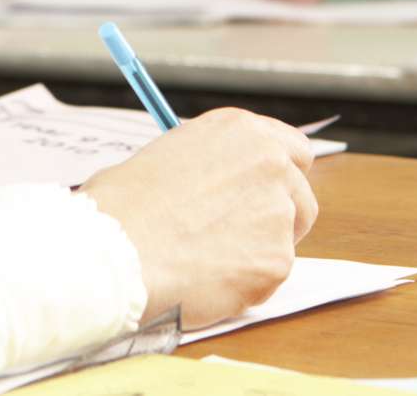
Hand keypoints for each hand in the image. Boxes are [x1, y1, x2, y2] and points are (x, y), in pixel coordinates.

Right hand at [82, 109, 316, 327]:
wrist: (115, 252)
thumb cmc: (123, 206)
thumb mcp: (167, 157)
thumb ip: (210, 167)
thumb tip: (218, 187)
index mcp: (241, 130)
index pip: (293, 150)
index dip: (280, 177)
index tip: (265, 194)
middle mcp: (270, 163)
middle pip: (301, 195)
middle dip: (278, 218)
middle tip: (239, 236)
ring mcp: (278, 212)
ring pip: (286, 240)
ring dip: (258, 252)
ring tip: (207, 260)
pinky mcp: (277, 260)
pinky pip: (268, 277)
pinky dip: (244, 286)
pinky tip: (205, 282)